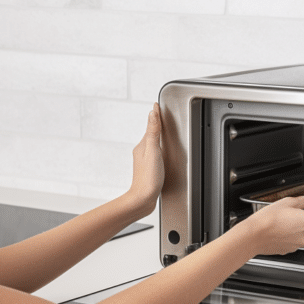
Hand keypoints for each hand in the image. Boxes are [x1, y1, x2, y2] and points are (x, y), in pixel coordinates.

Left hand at [124, 103, 164, 217]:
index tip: (158, 104)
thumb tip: (152, 113)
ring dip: (157, 136)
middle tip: (162, 114)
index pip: (151, 125)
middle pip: (151, 133)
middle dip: (157, 124)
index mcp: (142, 145)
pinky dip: (159, 148)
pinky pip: (154, 153)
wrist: (143, 199)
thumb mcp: (153, 151)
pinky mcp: (149, 169)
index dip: (156, 115)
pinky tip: (162, 152)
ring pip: (152, 143)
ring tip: (162, 128)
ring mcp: (144, 161)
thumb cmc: (148, 178)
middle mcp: (141, 151)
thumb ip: (153, 132)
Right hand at [234, 193, 303, 255]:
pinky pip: (295, 240)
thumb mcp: (287, 203)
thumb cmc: (267, 219)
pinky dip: (290, 235)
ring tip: (283, 222)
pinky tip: (279, 230)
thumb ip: (303, 201)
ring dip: (298, 227)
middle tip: (293, 213)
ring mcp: (300, 244)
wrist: (252, 237)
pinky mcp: (291, 250)